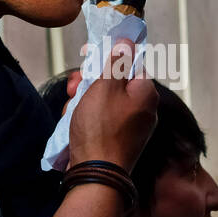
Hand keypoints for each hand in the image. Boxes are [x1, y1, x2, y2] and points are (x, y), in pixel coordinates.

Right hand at [68, 37, 157, 172]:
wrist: (96, 175)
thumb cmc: (101, 127)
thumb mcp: (105, 86)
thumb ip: (116, 62)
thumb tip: (128, 41)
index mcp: (146, 93)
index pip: (130, 64)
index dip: (107, 59)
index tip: (88, 58)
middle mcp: (143, 110)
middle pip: (114, 83)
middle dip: (90, 82)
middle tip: (75, 85)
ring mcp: (131, 127)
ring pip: (103, 102)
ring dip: (84, 101)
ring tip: (71, 108)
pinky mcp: (117, 141)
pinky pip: (101, 120)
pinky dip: (86, 118)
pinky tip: (73, 123)